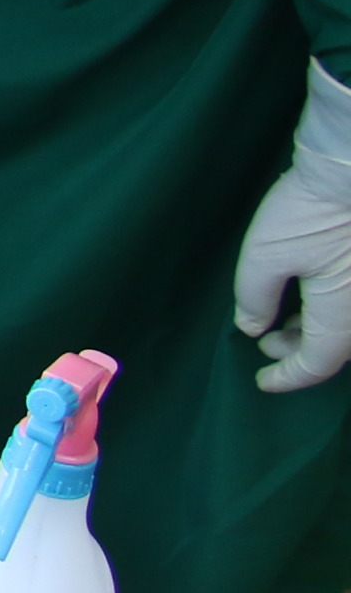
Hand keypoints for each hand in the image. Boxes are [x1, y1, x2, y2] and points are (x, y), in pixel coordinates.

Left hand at [236, 64, 350, 391]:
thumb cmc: (310, 211)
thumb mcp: (265, 254)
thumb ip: (254, 297)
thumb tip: (252, 327)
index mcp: (344, 316)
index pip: (318, 365)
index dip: (287, 377)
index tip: (262, 381)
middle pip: (337, 349)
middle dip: (300, 352)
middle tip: (266, 343)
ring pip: (347, 327)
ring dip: (317, 331)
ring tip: (280, 320)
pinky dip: (332, 310)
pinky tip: (309, 295)